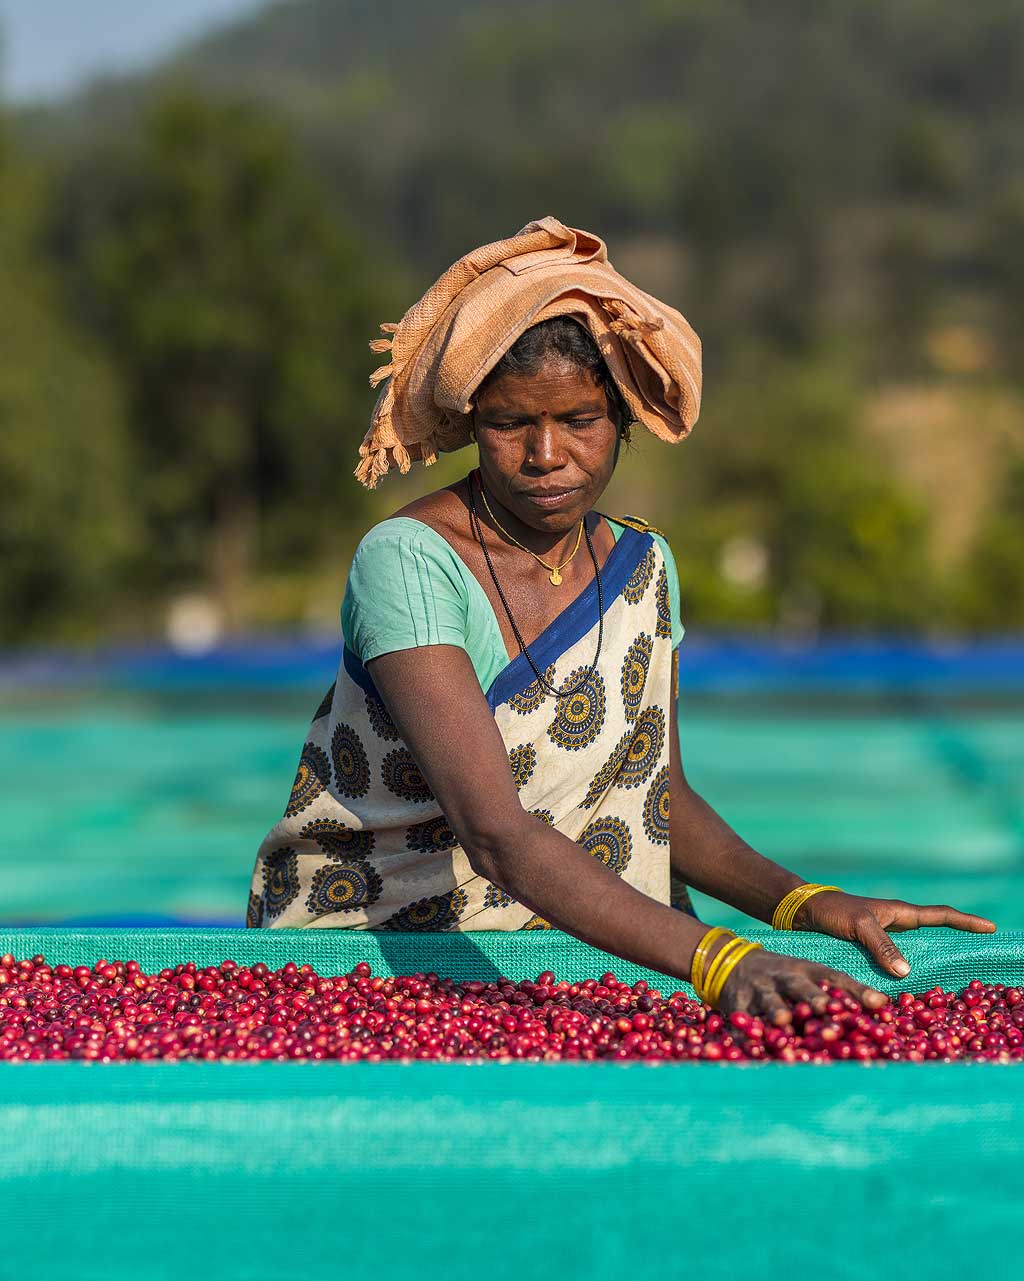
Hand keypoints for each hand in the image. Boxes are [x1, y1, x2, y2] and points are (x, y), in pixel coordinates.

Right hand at [714, 947, 885, 1023]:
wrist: (729, 961)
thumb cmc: (782, 976)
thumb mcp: (807, 975)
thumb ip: (840, 992)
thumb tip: (884, 1008)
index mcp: (806, 970)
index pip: (835, 978)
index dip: (857, 990)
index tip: (880, 1003)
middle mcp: (783, 977)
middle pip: (800, 985)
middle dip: (813, 996)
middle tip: (826, 1008)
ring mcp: (758, 988)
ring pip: (768, 999)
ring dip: (776, 1009)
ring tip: (782, 1021)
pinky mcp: (736, 1001)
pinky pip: (741, 1018)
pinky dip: (745, 1030)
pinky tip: (751, 1044)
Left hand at [797, 891, 996, 978]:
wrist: (804, 913)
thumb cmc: (833, 912)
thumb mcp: (859, 927)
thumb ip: (882, 947)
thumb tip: (907, 973)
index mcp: (899, 913)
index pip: (940, 916)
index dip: (966, 922)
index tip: (990, 928)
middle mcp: (895, 926)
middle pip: (934, 935)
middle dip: (956, 945)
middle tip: (977, 960)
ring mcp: (884, 938)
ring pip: (915, 953)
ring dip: (930, 965)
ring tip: (949, 983)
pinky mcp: (870, 951)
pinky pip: (895, 964)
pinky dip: (905, 976)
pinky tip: (910, 992)